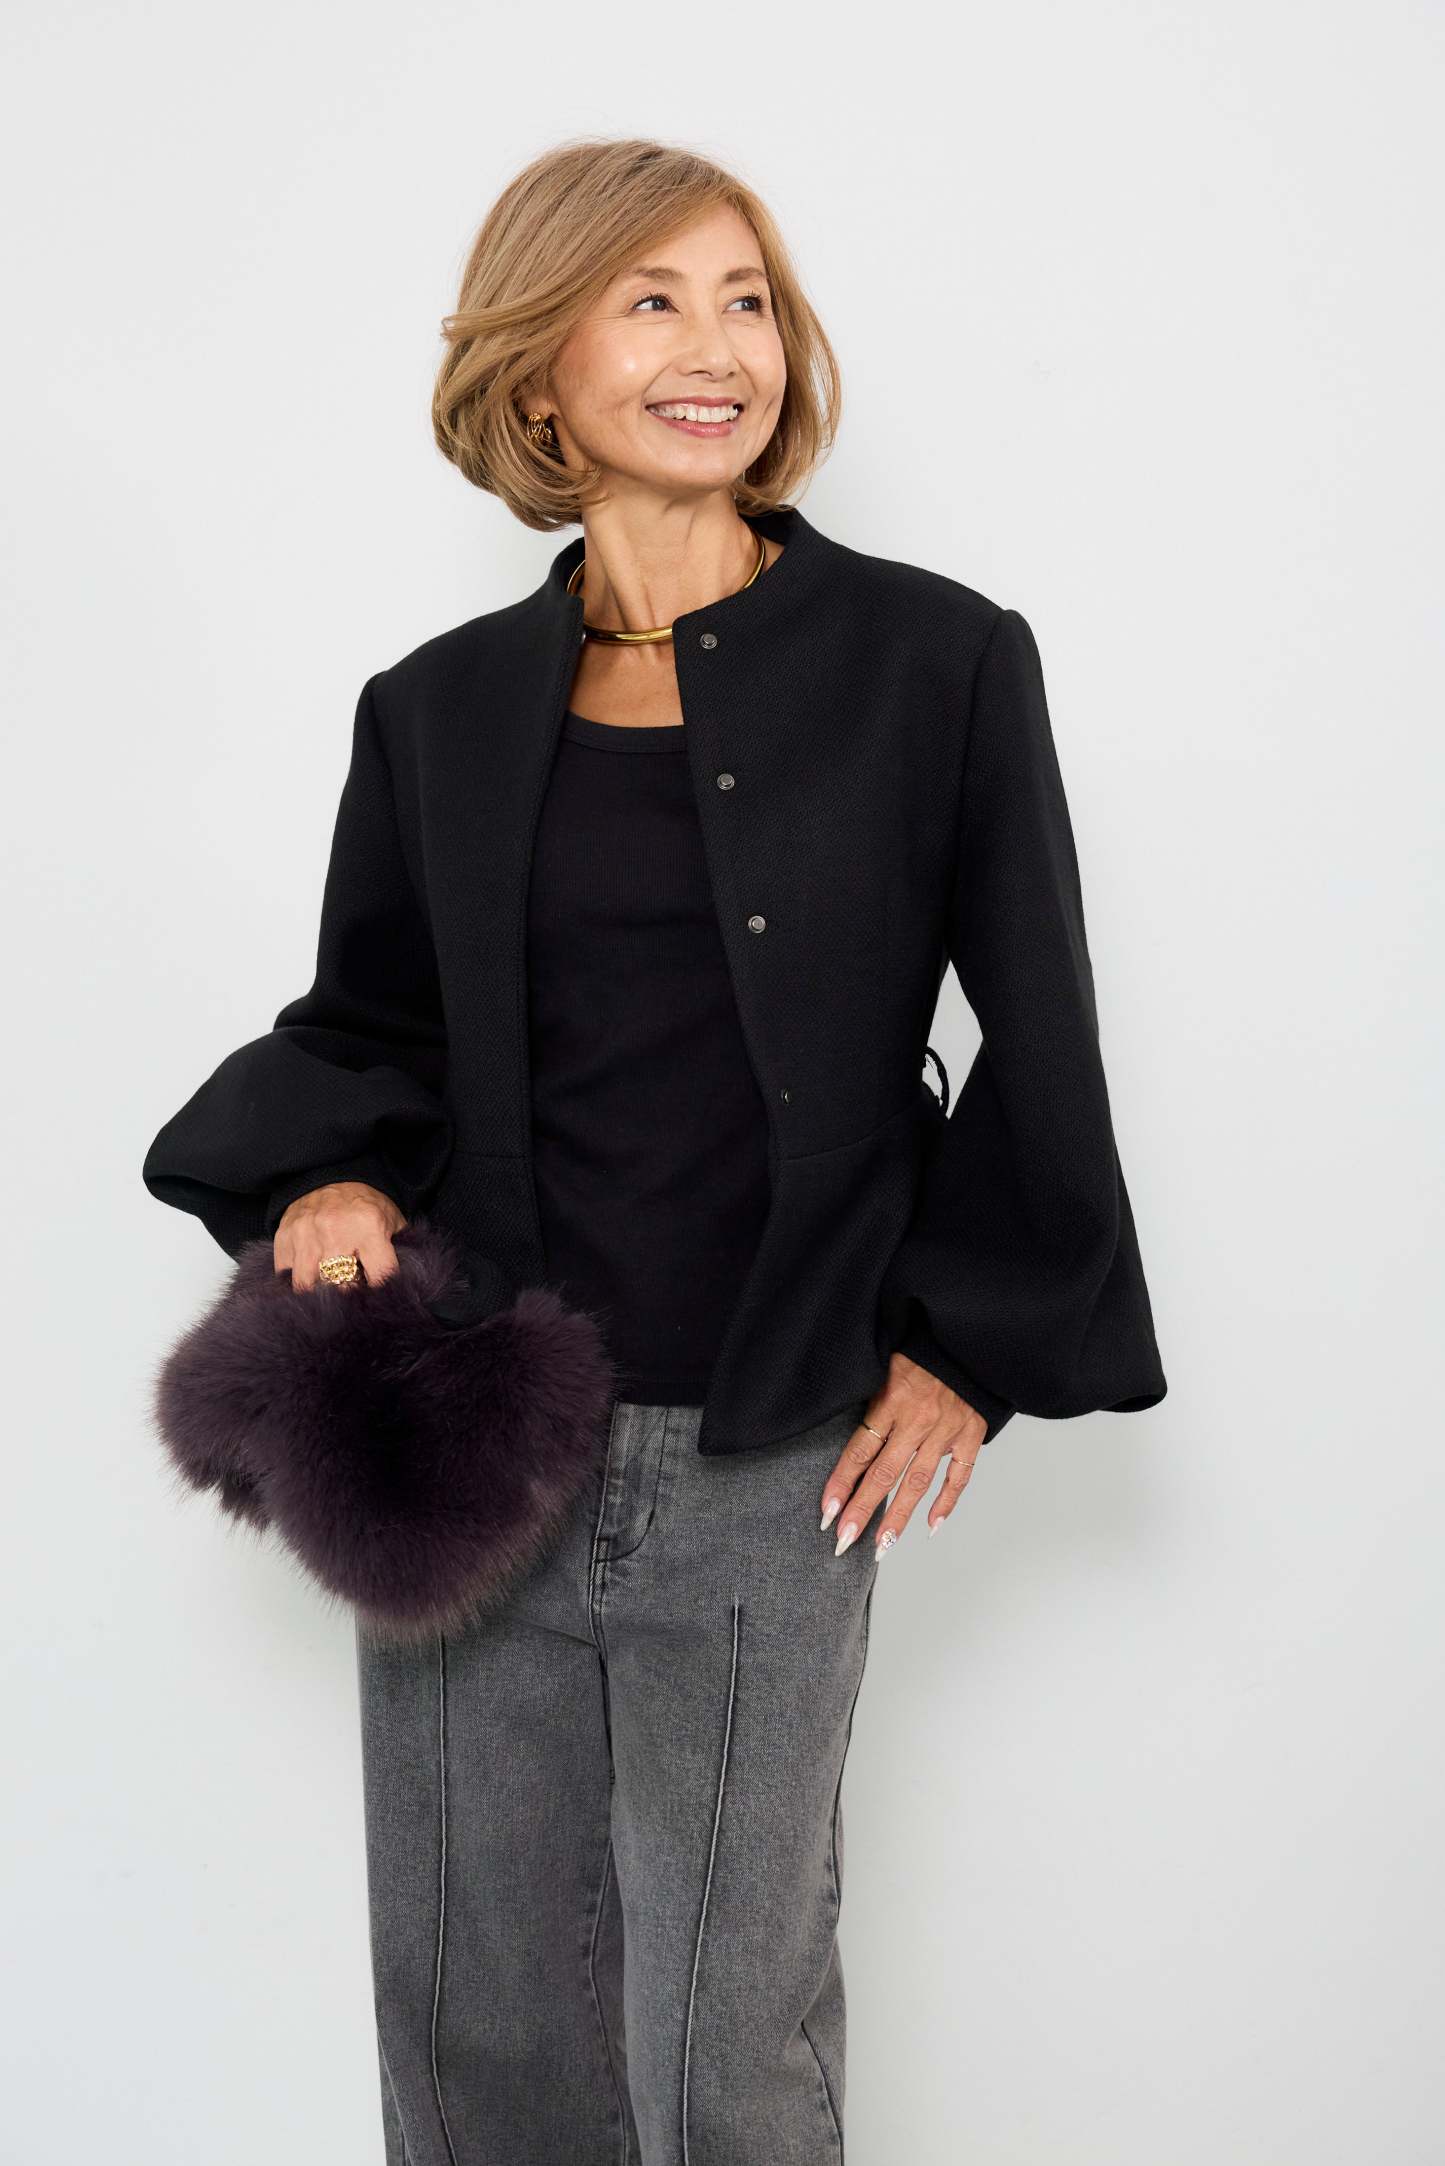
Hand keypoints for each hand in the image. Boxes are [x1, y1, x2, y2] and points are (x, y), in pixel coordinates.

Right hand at [273, 1180, 407, 1291]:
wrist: (328, 1175)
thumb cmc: (364, 1203)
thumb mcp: (391, 1219)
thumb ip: (399, 1251)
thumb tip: (404, 1286)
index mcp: (370, 1227)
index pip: (380, 1277)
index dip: (382, 1294)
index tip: (379, 1299)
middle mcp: (335, 1231)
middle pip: (341, 1287)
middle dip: (350, 1297)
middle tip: (354, 1297)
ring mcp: (305, 1236)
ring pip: (308, 1288)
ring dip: (319, 1295)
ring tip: (329, 1292)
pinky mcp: (283, 1239)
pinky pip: (286, 1278)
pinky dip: (297, 1285)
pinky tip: (310, 1281)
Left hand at [819, 1351, 986, 1558]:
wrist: (969, 1334)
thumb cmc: (920, 1349)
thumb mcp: (885, 1363)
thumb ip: (871, 1399)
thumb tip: (854, 1441)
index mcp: (892, 1400)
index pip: (860, 1451)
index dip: (842, 1483)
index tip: (826, 1512)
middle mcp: (918, 1420)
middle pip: (884, 1473)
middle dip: (863, 1510)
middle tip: (844, 1541)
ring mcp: (946, 1430)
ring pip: (918, 1481)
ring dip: (899, 1516)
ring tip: (882, 1546)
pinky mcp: (970, 1434)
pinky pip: (959, 1475)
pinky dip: (947, 1502)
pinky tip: (931, 1525)